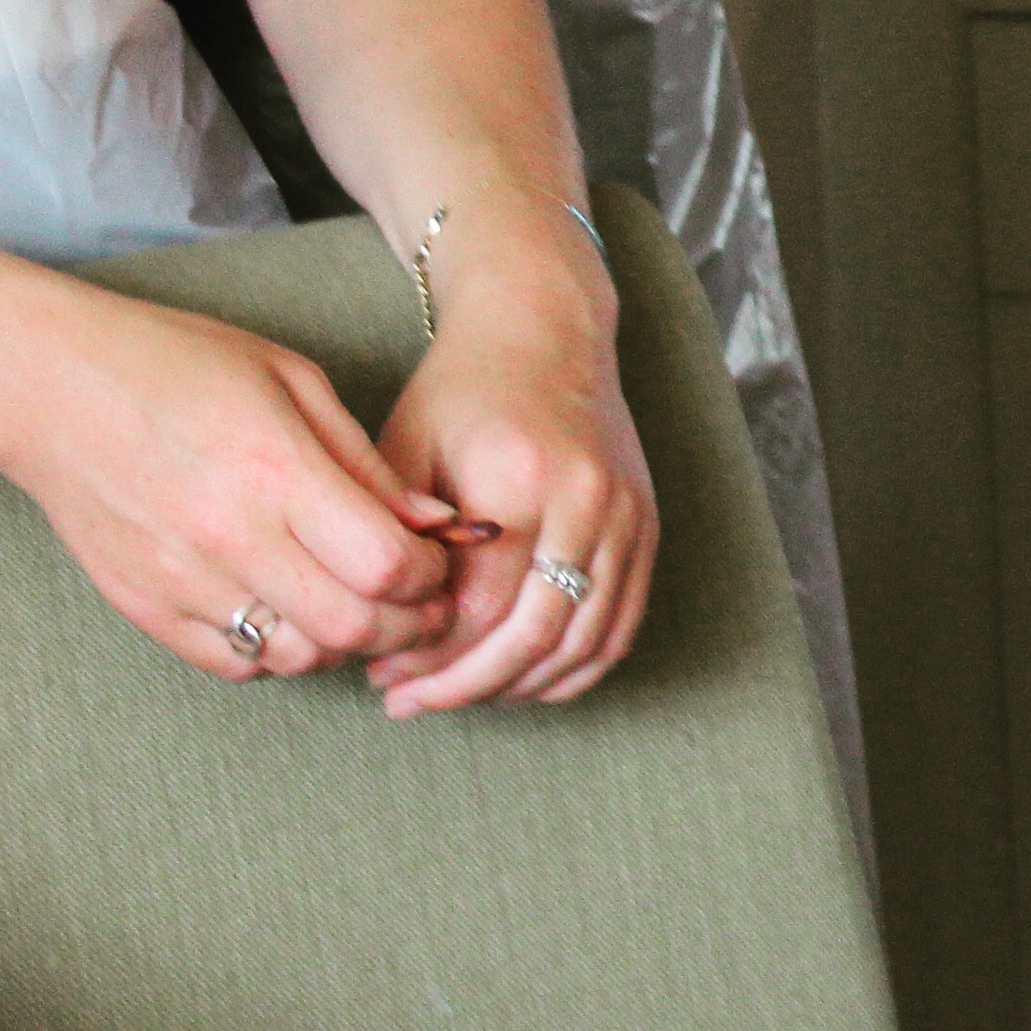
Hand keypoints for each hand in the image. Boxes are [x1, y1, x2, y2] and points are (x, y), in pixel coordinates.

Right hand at [0, 280, 460, 678]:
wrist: (53, 387)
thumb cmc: (179, 363)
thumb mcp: (291, 380)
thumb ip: (365, 461)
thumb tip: (435, 524)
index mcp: (275, 468)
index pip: (385, 564)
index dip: (431, 574)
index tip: (438, 559)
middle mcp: (229, 536)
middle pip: (353, 627)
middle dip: (407, 623)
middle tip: (421, 601)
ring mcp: (182, 582)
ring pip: (298, 657)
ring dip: (344, 642)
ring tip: (353, 603)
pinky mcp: (146, 610)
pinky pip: (236, 665)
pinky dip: (277, 651)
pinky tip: (286, 609)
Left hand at [372, 246, 657, 715]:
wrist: (546, 328)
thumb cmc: (463, 388)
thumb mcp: (408, 447)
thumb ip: (403, 538)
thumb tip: (396, 630)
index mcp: (523, 477)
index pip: (481, 607)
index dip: (428, 656)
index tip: (383, 672)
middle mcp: (589, 501)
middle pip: (535, 637)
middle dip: (466, 686)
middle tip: (408, 702)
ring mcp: (629, 518)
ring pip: (583, 646)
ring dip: (517, 687)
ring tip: (458, 695)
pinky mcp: (647, 529)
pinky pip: (618, 630)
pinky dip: (571, 670)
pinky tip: (517, 680)